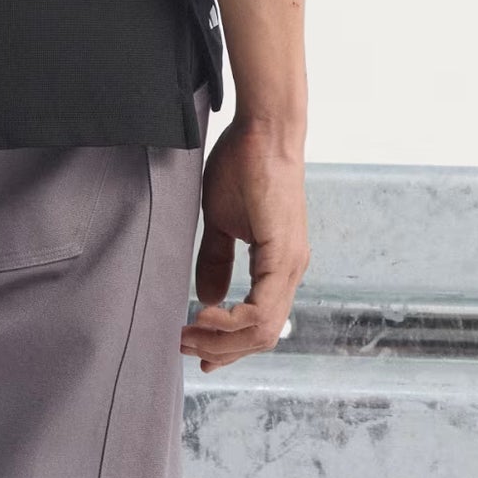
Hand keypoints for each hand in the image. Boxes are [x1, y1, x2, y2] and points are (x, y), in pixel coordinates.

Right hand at [180, 116, 309, 370]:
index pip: (259, 324)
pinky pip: (262, 308)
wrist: (263, 129)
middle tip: (187, 348)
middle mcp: (290, 270)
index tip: (196, 348)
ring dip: (224, 340)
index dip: (229, 344)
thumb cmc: (243, 164)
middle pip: (263, 336)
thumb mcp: (222, 219)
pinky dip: (233, 322)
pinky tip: (205, 312)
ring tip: (190, 334)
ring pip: (264, 330)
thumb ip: (216, 258)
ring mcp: (290, 264)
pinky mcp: (283, 254)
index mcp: (278, 264)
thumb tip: (207, 297)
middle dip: (222, 349)